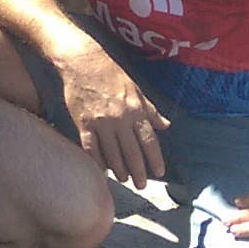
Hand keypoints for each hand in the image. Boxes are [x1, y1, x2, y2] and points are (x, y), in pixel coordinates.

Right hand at [53, 49, 167, 187]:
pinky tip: (102, 171)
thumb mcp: (136, 89)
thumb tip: (165, 125)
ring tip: (124, 179)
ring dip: (120, 170)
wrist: (82, 62)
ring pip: (113, 154)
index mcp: (136, 110)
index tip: (158, 173)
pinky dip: (97, 162)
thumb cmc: (111, 74)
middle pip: (132, 152)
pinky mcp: (83, 123)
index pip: (149, 141)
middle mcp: (120, 119)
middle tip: (141, 185)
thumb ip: (150, 110)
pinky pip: (91, 148)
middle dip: (138, 172)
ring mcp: (101, 122)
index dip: (155, 159)